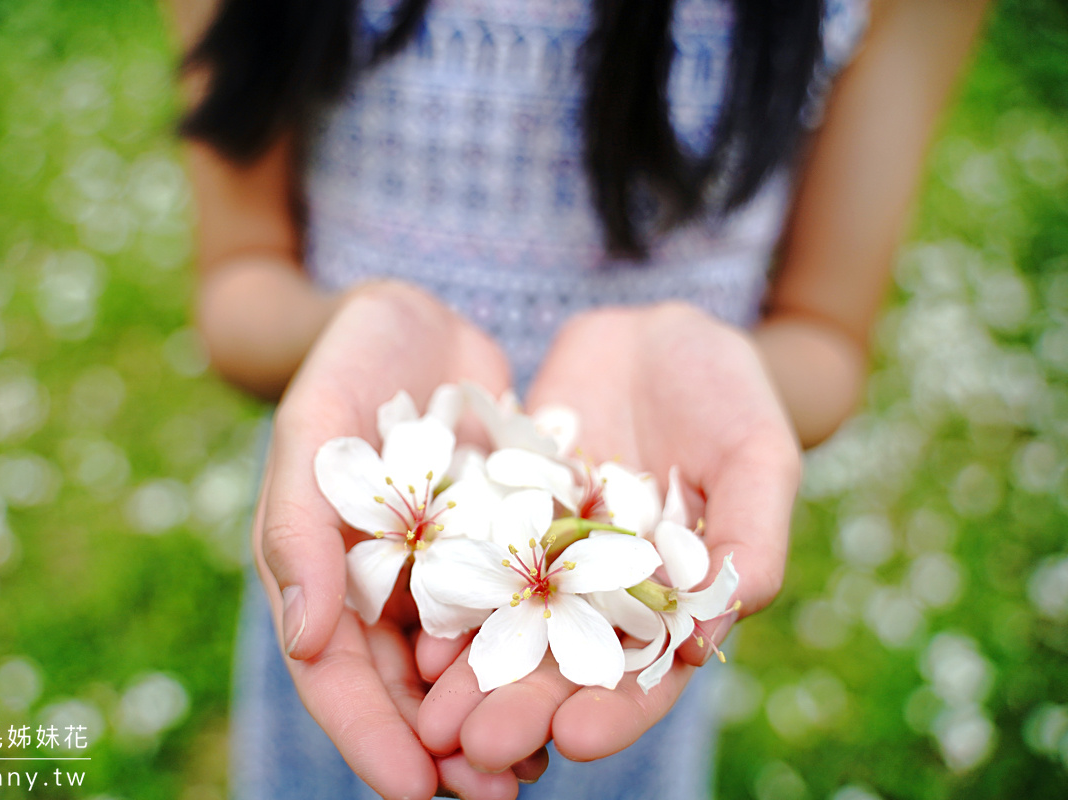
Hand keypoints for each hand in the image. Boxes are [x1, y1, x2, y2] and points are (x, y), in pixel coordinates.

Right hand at [253, 281, 528, 799]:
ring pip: (464, 665)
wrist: (419, 315)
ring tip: (536, 768)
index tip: (412, 788)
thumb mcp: (313, 429)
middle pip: (404, 688)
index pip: (333, 673)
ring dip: (495, 717)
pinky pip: (519, 611)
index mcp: (322, 573)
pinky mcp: (499, 548)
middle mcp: (381, 588)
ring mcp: (442, 572)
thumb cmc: (350, 361)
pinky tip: (575, 687)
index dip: (367, 735)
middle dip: (442, 747)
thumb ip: (300, 528)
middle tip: (492, 796)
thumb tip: (304, 639)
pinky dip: (538, 653)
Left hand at [417, 302, 801, 770]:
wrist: (650, 333)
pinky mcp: (503, 521)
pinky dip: (448, 600)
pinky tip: (416, 633)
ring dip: (473, 675)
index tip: (577, 739)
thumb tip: (718, 629)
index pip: (649, 673)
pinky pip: (471, 565)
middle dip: (523, 710)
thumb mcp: (755, 450)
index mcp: (677, 600)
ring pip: (508, 628)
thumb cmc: (726, 389)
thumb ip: (752, 533)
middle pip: (565, 666)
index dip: (618, 711)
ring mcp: (549, 560)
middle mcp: (606, 595)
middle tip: (477, 749)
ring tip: (433, 720)